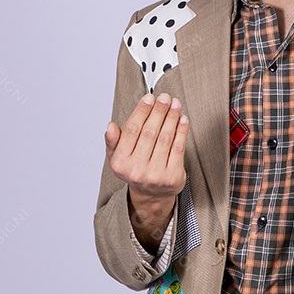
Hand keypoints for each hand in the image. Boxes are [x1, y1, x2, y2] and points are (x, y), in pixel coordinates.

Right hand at [105, 92, 188, 249]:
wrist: (152, 196)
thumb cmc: (136, 169)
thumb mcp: (118, 158)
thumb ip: (114, 141)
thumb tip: (110, 127)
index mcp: (120, 163)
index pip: (131, 131)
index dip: (141, 112)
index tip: (149, 98)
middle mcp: (137, 170)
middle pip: (150, 132)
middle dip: (159, 111)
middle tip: (165, 97)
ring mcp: (156, 175)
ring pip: (165, 138)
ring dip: (171, 118)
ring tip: (175, 104)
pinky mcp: (173, 176)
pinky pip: (178, 148)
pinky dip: (181, 131)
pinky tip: (182, 119)